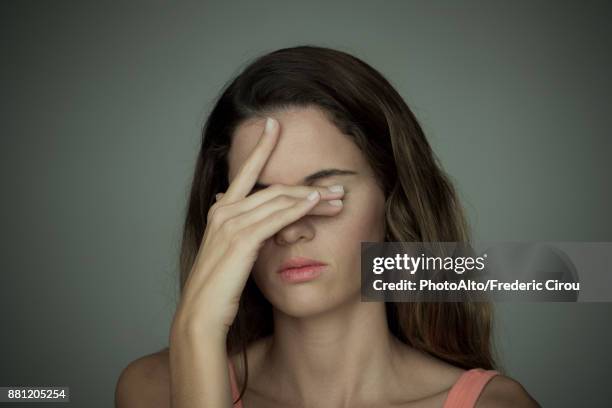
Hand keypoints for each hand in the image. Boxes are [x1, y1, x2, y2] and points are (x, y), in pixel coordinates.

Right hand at [171, 117, 344, 340]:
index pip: (245, 173)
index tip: (274, 125)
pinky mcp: (241, 239)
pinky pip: (277, 217)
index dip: (260, 147)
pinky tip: (316, 202)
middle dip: (307, 186)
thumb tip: (262, 225)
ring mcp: (230, 223)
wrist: (200, 314)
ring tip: (338, 198)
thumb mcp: (231, 254)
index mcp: (220, 211)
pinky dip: (299, 207)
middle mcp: (223, 210)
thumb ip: (245, 233)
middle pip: (273, 189)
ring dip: (313, 198)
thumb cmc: (218, 288)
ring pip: (279, 200)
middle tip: (336, 187)